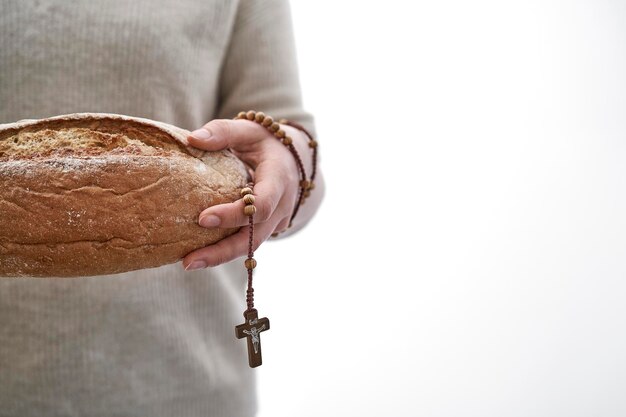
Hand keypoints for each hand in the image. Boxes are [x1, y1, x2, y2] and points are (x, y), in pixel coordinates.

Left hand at [181, 119, 300, 270]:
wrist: (291, 159)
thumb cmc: (264, 142)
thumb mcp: (249, 130)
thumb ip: (223, 132)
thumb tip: (192, 139)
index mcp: (279, 180)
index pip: (261, 205)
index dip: (234, 215)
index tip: (203, 218)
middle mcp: (281, 207)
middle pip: (254, 237)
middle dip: (222, 251)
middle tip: (189, 260)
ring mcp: (275, 223)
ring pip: (249, 246)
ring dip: (219, 257)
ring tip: (187, 262)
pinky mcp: (265, 230)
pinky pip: (246, 244)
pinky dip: (223, 251)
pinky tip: (196, 254)